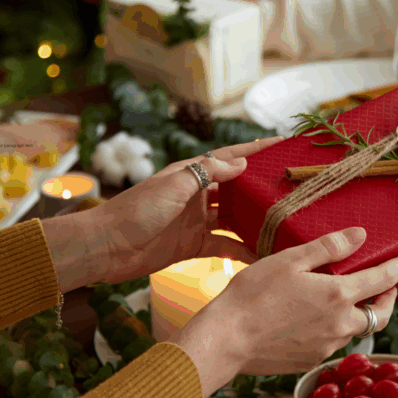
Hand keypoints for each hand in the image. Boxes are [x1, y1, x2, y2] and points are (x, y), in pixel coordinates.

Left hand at [78, 138, 282, 284]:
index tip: (281, 143)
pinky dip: (241, 250)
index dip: (254, 150)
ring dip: (255, 221)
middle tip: (292, 189)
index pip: (228, 157)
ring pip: (234, 218)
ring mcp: (196, 221)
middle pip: (237, 189)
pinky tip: (261, 254)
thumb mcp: (173, 186)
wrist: (106, 248)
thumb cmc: (135, 210)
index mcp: (190, 174)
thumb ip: (207, 173)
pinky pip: (225, 246)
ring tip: (283, 222)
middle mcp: (197, 195)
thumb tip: (241, 163)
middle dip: (261, 188)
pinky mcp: (193, 246)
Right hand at [173, 227, 397, 396]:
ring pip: (354, 328)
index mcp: (338, 295)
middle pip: (379, 314)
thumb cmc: (252, 295)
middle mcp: (340, 325)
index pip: (384, 279)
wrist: (225, 340)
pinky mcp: (311, 361)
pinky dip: (332, 328)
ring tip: (338, 297)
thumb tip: (360, 236)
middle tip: (384, 285)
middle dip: (387, 298)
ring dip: (355, 313)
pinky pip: (332, 342)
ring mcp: (327, 346)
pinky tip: (312, 318)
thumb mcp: (290, 260)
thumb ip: (328, 248)